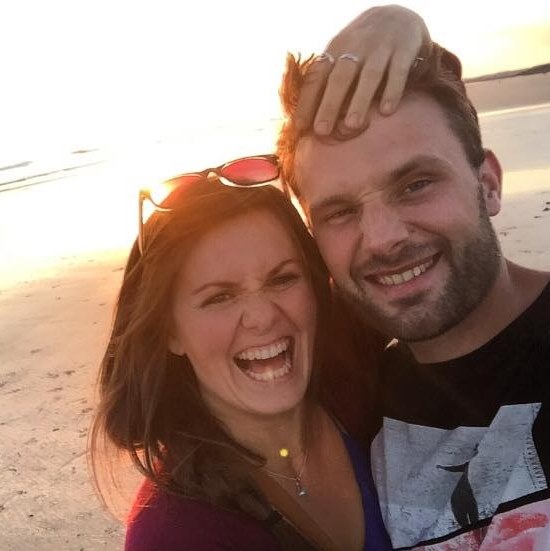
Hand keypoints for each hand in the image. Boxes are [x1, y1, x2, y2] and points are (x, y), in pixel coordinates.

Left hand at [294, 5, 430, 134]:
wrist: (399, 15)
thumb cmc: (362, 48)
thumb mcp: (341, 55)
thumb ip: (327, 80)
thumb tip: (308, 119)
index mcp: (335, 49)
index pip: (317, 76)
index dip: (308, 101)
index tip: (300, 126)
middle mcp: (356, 46)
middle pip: (340, 77)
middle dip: (329, 104)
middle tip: (322, 130)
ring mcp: (381, 47)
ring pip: (369, 75)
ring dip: (360, 100)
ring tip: (352, 125)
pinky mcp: (404, 49)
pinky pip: (398, 71)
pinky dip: (392, 91)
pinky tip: (386, 111)